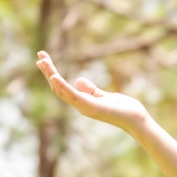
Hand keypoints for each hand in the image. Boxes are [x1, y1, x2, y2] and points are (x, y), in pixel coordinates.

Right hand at [35, 50, 149, 133]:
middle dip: (48, 72)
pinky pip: (73, 96)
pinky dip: (63, 86)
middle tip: (39, 56)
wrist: (137, 121)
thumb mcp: (105, 95)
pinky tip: (54, 77)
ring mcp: (85, 107)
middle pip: (57, 88)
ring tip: (42, 62)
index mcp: (82, 102)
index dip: (51, 74)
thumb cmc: (124, 110)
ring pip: (62, 90)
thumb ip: (91, 89)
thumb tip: (78, 80)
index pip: (61, 87)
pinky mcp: (92, 107)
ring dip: (51, 75)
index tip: (43, 60)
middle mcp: (80, 105)